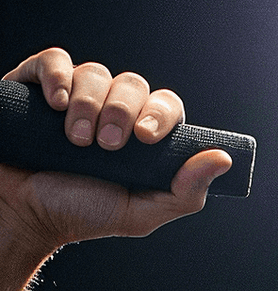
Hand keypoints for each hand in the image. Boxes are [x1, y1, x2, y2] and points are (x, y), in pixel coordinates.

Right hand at [0, 47, 230, 253]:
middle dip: (122, 113)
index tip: (146, 138)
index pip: (167, 105)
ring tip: (77, 142)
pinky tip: (56, 105)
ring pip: (96, 72)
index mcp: (142, 138)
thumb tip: (224, 159)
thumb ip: (185, 193)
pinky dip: (58, 78)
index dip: (161, 113)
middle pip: (134, 85)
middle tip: (106, 147)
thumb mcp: (141, 213)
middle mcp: (113, 110)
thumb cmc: (82, 212)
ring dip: (89, 106)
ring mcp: (78, 95)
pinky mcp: (40, 84)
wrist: (23, 211)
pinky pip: (56, 60)